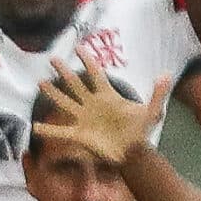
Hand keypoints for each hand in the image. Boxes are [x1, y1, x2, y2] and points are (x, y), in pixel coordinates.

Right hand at [33, 56, 169, 165]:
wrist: (133, 153)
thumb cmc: (140, 131)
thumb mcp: (151, 112)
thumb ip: (157, 94)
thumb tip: (166, 74)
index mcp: (108, 96)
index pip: (96, 74)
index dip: (88, 60)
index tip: (79, 47)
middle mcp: (93, 104)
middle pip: (76, 84)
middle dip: (65, 72)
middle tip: (53, 58)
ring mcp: (84, 119)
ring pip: (66, 103)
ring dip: (53, 93)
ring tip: (40, 83)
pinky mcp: (79, 134)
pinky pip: (61, 131)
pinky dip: (48, 130)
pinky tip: (34, 127)